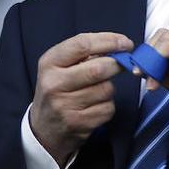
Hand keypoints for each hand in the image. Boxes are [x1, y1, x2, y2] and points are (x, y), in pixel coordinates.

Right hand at [30, 32, 133, 166]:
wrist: (44, 128)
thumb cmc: (57, 91)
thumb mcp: (59, 67)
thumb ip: (84, 54)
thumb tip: (118, 46)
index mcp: (49, 63)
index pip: (82, 44)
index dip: (109, 41)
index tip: (125, 43)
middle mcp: (54, 83)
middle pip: (98, 68)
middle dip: (116, 65)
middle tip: (121, 64)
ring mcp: (65, 105)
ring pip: (106, 89)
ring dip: (110, 87)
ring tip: (98, 90)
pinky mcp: (78, 123)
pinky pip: (107, 108)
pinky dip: (108, 106)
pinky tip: (95, 106)